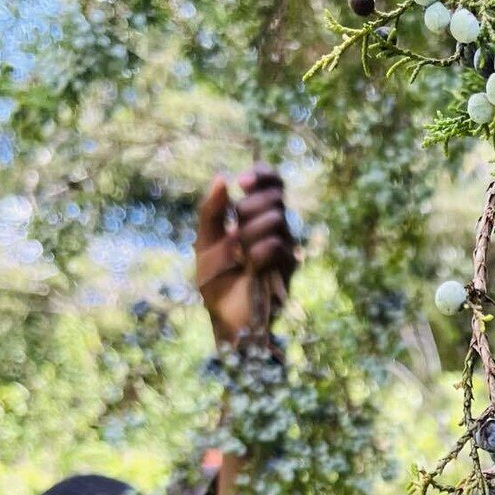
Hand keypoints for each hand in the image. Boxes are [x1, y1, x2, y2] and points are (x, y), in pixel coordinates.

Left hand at [194, 164, 298, 342]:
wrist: (226, 319)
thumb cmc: (216, 283)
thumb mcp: (205, 243)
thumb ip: (211, 212)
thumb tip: (222, 178)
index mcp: (257, 218)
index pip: (273, 184)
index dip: (263, 175)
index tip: (242, 182)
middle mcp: (276, 229)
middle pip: (275, 196)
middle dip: (249, 206)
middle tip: (235, 228)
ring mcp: (286, 247)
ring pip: (275, 218)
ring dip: (249, 233)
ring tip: (240, 255)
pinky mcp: (289, 267)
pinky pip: (275, 244)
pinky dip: (256, 253)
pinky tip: (250, 266)